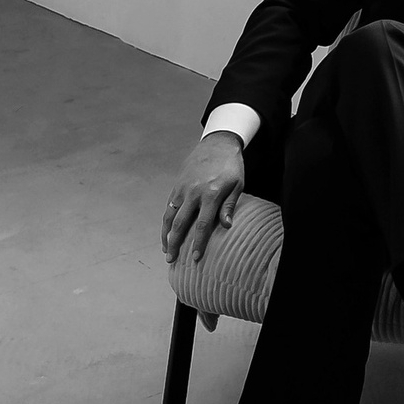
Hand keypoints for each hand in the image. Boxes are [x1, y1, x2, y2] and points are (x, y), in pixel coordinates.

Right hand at [163, 131, 244, 265]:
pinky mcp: (177, 185)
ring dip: (166, 235)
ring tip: (166, 250)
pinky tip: (166, 231)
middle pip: (181, 224)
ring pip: (170, 216)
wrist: (218, 143)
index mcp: (211, 194)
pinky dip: (166, 220)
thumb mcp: (237, 184)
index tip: (195, 258)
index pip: (203, 225)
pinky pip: (169, 206)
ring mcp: (183, 188)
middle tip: (171, 260)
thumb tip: (227, 226)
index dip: (198, 243)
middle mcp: (194, 193)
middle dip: (175, 244)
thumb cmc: (231, 166)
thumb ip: (230, 206)